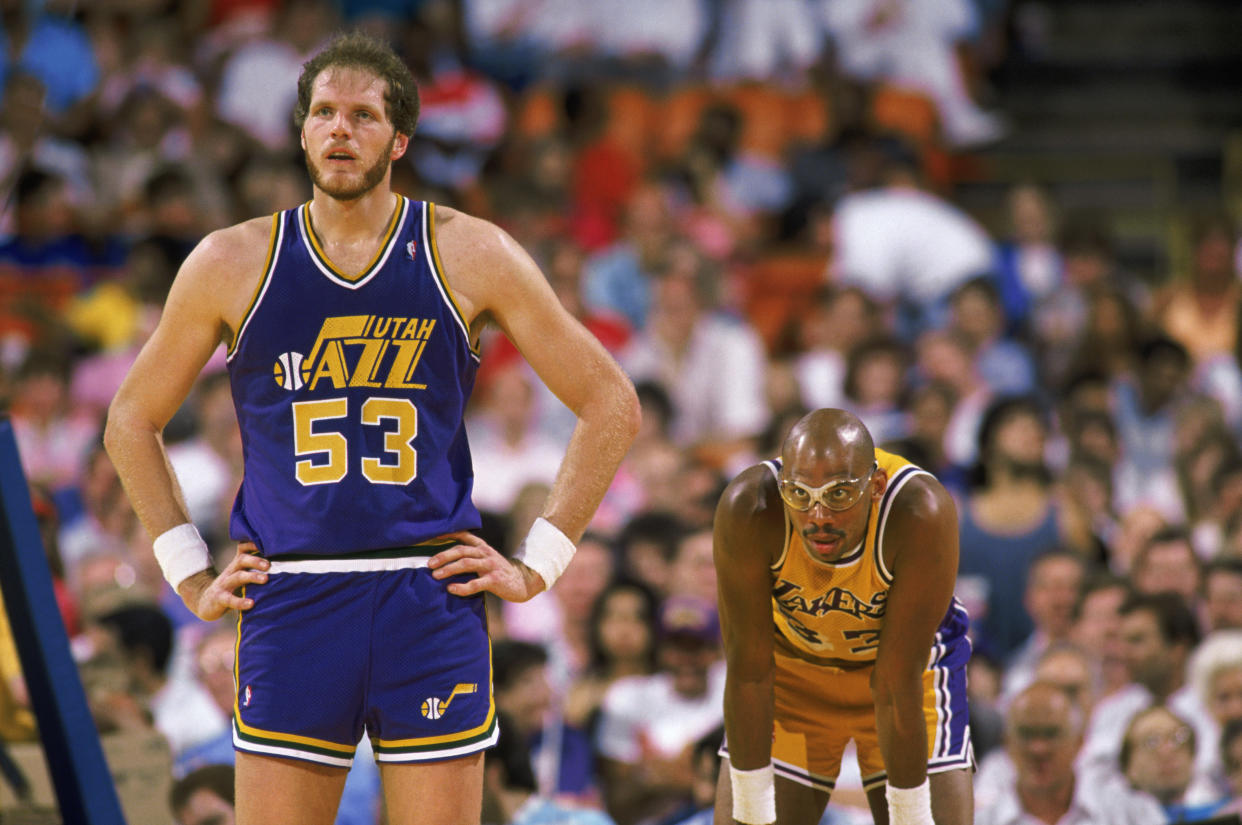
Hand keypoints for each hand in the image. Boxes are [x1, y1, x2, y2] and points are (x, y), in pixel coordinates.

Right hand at [177, 542, 268, 620]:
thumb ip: (255, 569)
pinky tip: (251, 603)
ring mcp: (224, 585)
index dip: (253, 544)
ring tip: (265, 579)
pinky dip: (241, 602)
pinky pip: (230, 599)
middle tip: (269, 565)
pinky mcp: (220, 599)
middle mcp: (231, 572)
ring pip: (237, 577)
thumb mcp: (241, 575)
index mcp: (237, 565)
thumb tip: (282, 565)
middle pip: (241, 560)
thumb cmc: (231, 588)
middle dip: (255, 560)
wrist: (205, 602)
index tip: (268, 544)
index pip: (243, 549)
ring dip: (252, 576)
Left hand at [428, 531, 545, 601]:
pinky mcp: (495, 580)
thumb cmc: (499, 572)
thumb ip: (471, 556)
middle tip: (429, 564)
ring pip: (466, 564)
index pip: (464, 536)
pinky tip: (451, 589)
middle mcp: (485, 553)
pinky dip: (462, 587)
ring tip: (436, 575)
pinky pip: (475, 583)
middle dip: (443, 556)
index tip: (433, 536)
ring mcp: (490, 566)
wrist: (522, 581)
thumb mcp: (486, 559)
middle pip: (461, 550)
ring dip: (449, 569)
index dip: (449, 534)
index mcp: (482, 547)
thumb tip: (445, 561)